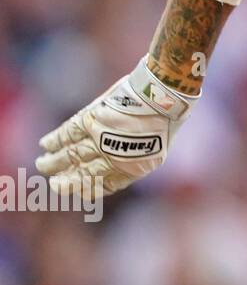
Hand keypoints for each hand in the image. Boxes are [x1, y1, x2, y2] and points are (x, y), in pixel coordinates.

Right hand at [35, 57, 195, 196]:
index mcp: (135, 166)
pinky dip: (55, 139)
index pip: (107, 184)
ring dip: (54, 161)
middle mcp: (115, 156)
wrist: (164, 94)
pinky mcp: (91, 119)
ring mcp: (102, 138)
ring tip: (42, 165)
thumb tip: (115, 161)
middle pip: (84, 173)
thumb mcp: (158, 142)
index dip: (90, 188)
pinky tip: (45, 144)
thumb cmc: (165, 115)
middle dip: (67, 181)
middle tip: (54, 185)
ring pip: (71, 155)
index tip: (79, 191)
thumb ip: (136, 153)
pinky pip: (68, 133)